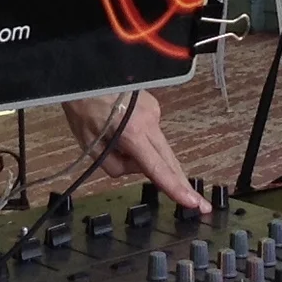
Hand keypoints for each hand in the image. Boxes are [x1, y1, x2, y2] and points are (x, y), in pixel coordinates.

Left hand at [60, 92, 206, 211]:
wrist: (88, 77)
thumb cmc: (83, 108)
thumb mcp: (90, 146)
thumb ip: (115, 166)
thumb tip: (135, 168)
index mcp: (133, 133)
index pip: (158, 168)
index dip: (175, 188)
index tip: (194, 203)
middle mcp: (150, 121)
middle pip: (170, 161)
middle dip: (181, 183)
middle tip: (198, 204)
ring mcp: (155, 112)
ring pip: (158, 148)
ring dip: (146, 156)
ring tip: (116, 143)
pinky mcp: (154, 107)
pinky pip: (151, 134)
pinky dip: (142, 140)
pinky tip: (124, 131)